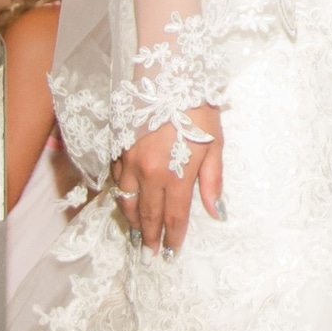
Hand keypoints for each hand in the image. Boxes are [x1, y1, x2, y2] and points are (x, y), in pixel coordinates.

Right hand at [113, 107, 222, 254]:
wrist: (168, 74)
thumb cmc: (198, 108)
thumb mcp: (215, 144)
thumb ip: (211, 181)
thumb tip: (215, 212)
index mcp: (175, 174)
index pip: (173, 216)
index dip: (173, 237)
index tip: (172, 253)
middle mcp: (148, 172)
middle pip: (147, 214)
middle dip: (150, 237)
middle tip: (149, 256)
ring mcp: (129, 160)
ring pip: (126, 200)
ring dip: (132, 221)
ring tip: (137, 235)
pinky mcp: (118, 147)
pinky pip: (116, 179)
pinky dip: (121, 195)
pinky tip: (125, 200)